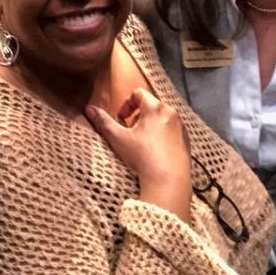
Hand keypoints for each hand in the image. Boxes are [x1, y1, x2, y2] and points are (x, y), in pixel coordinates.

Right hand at [85, 88, 191, 221]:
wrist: (169, 180)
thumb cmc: (142, 157)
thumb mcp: (119, 139)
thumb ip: (103, 122)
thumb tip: (89, 109)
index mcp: (155, 107)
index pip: (139, 93)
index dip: (126, 104)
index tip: (121, 119)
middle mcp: (171, 112)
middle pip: (151, 105)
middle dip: (138, 115)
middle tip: (129, 132)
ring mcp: (181, 126)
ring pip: (162, 118)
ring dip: (150, 124)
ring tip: (141, 142)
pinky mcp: (186, 140)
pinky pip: (172, 130)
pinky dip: (162, 134)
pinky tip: (155, 152)